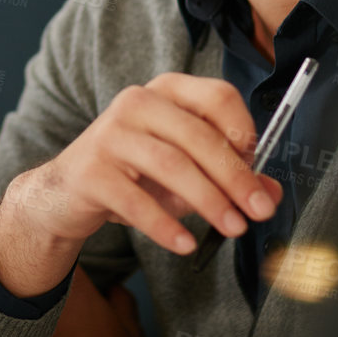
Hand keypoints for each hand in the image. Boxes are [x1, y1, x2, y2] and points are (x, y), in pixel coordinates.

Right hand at [0, 73, 282, 295]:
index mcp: (166, 92)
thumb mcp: (184, 171)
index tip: (259, 163)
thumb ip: (228, 178)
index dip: (244, 129)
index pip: (217, 96)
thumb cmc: (133, 176)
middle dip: (235, 177)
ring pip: (172, 165)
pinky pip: (136, 201)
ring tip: (232, 228)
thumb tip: (271, 193)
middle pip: (198, 135)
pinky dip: (166, 226)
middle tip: (258, 210)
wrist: (66, 194)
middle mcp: (137, 103)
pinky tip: (186, 244)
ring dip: (209, 201)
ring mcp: (110, 134)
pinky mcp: (91, 171)